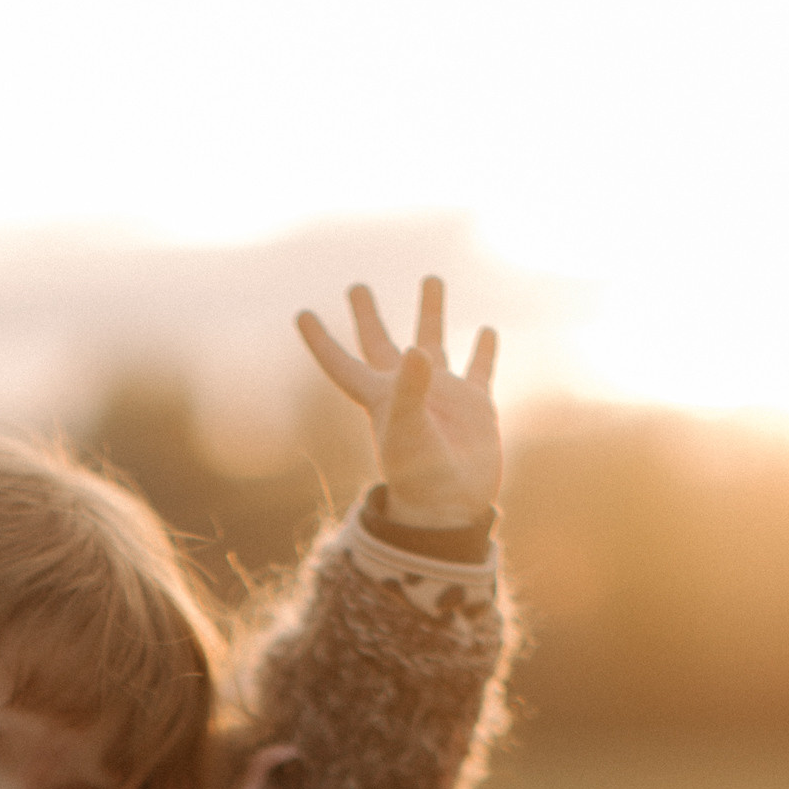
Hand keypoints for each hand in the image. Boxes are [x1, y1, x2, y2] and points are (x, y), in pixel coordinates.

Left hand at [296, 280, 499, 529]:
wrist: (453, 510)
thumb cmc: (421, 476)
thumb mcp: (409, 431)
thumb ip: (410, 389)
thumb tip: (416, 349)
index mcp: (380, 398)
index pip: (342, 363)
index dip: (321, 341)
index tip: (301, 315)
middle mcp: (407, 392)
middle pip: (380, 345)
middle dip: (367, 317)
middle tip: (356, 287)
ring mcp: (442, 397)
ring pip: (432, 343)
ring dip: (431, 312)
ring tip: (431, 278)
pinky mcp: (475, 406)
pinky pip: (479, 368)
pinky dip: (484, 348)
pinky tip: (487, 329)